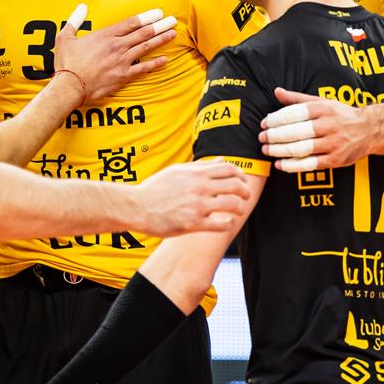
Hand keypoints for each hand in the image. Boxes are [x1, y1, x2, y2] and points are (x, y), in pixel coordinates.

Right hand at [54, 4, 176, 102]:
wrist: (70, 87)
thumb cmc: (67, 63)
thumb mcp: (65, 37)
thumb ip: (75, 20)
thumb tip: (82, 7)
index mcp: (105, 35)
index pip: (131, 22)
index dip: (147, 16)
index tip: (158, 12)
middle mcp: (117, 46)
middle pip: (144, 32)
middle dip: (160, 25)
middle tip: (172, 20)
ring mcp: (122, 61)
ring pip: (146, 47)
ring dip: (161, 40)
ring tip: (173, 33)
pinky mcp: (123, 76)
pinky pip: (143, 69)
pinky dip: (155, 64)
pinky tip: (165, 60)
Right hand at [136, 159, 257, 236]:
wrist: (137, 206)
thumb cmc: (155, 188)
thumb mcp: (178, 171)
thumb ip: (201, 166)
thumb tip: (222, 159)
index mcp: (196, 173)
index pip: (229, 169)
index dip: (241, 175)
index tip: (242, 181)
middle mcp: (199, 187)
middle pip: (235, 185)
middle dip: (245, 191)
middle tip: (245, 196)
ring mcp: (197, 205)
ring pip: (232, 204)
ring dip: (240, 208)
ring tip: (238, 211)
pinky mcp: (193, 223)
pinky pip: (220, 224)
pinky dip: (228, 223)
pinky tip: (226, 222)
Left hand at [259, 87, 372, 171]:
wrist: (370, 130)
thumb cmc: (341, 115)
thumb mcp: (322, 102)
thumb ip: (298, 99)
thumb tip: (277, 92)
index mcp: (323, 108)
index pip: (294, 114)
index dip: (276, 120)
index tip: (264, 123)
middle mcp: (329, 125)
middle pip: (295, 132)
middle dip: (274, 136)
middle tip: (261, 138)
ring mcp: (333, 144)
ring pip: (301, 149)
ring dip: (280, 151)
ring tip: (266, 150)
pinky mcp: (335, 160)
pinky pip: (310, 164)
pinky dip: (292, 166)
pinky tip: (279, 164)